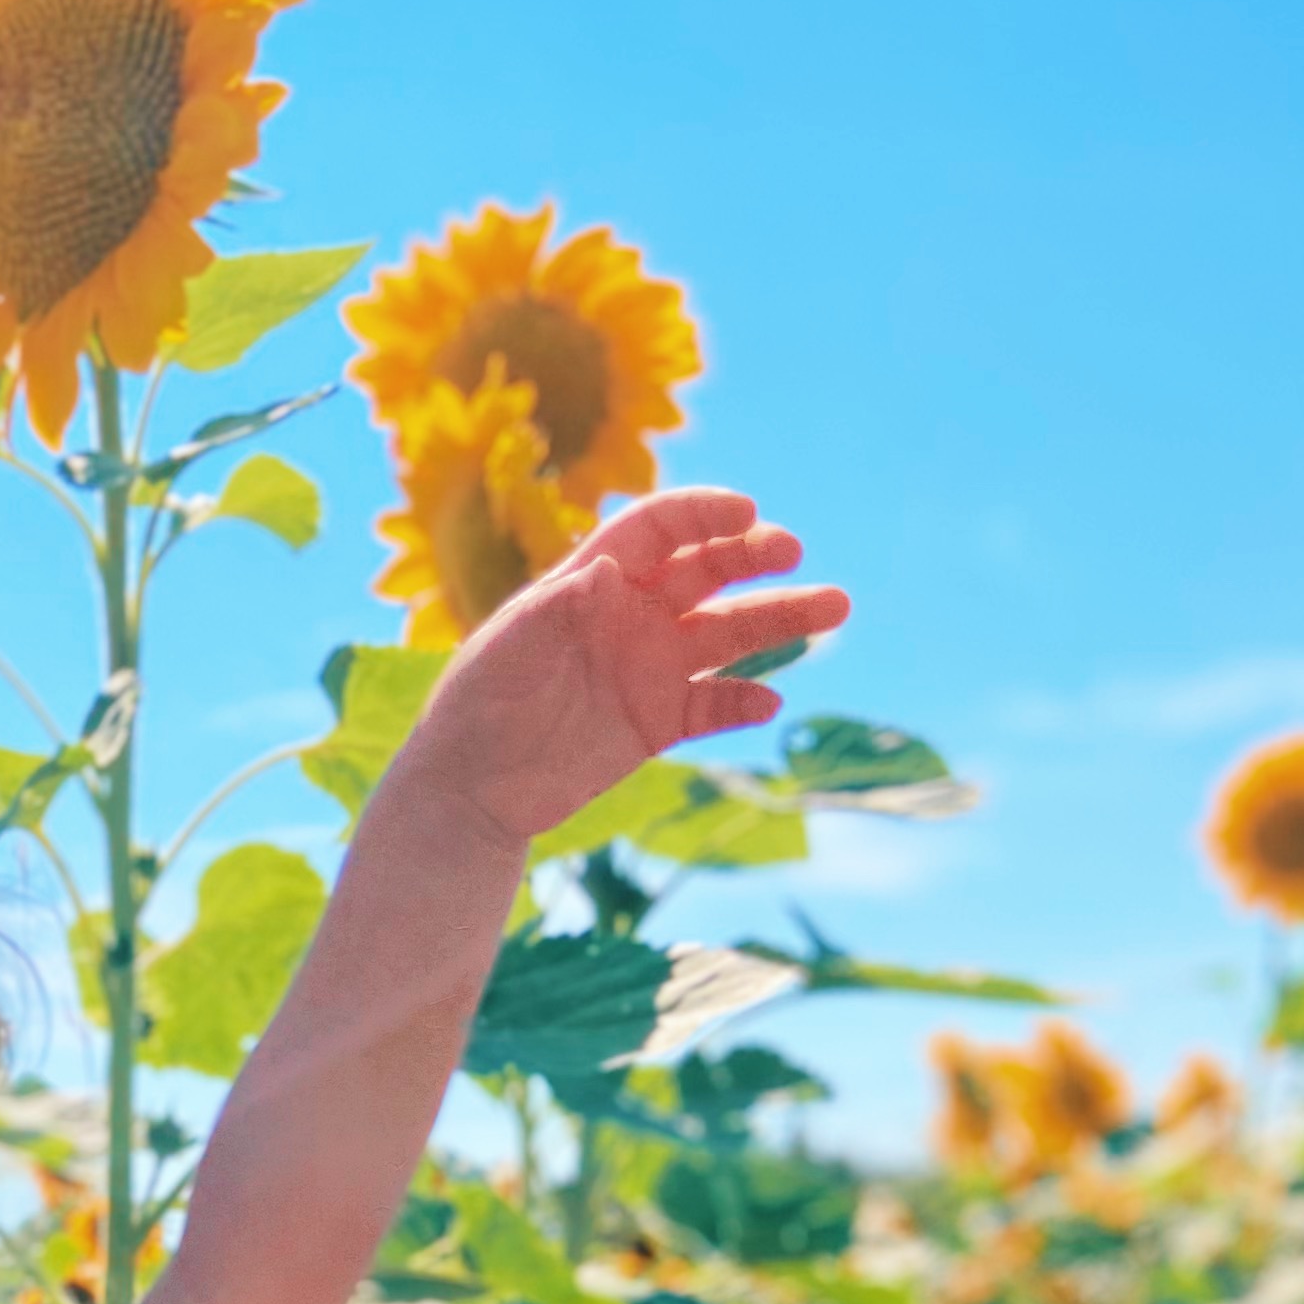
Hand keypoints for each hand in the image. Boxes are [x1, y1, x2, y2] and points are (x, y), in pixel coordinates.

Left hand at [402, 487, 851, 850]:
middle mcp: (631, 617)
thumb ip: (555, 612)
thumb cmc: (475, 707)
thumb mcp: (506, 653)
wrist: (469, 790)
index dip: (703, 514)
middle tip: (794, 553)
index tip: (745, 513)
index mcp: (593, 583)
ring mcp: (650, 669)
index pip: (660, 529)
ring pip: (729, 633)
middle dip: (755, 555)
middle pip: (708, 570)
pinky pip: (715, 704)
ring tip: (834, 609)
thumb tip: (604, 574)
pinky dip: (744, 701)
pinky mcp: (658, 722)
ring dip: (781, 620)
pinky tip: (769, 703)